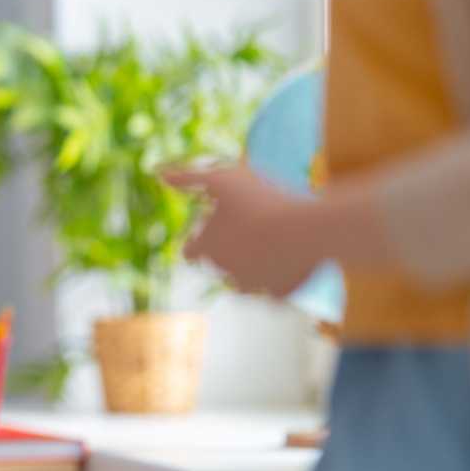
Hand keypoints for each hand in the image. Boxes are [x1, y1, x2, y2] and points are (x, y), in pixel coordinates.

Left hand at [163, 165, 322, 298]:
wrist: (308, 229)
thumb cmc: (261, 199)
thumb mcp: (223, 178)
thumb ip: (190, 178)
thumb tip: (161, 175)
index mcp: (207, 248)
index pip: (191, 252)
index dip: (199, 241)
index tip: (212, 230)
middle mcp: (225, 273)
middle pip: (221, 265)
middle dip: (230, 250)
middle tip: (250, 227)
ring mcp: (254, 287)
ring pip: (248, 280)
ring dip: (253, 266)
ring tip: (271, 242)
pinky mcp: (282, 295)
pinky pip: (277, 288)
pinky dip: (282, 276)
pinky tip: (292, 256)